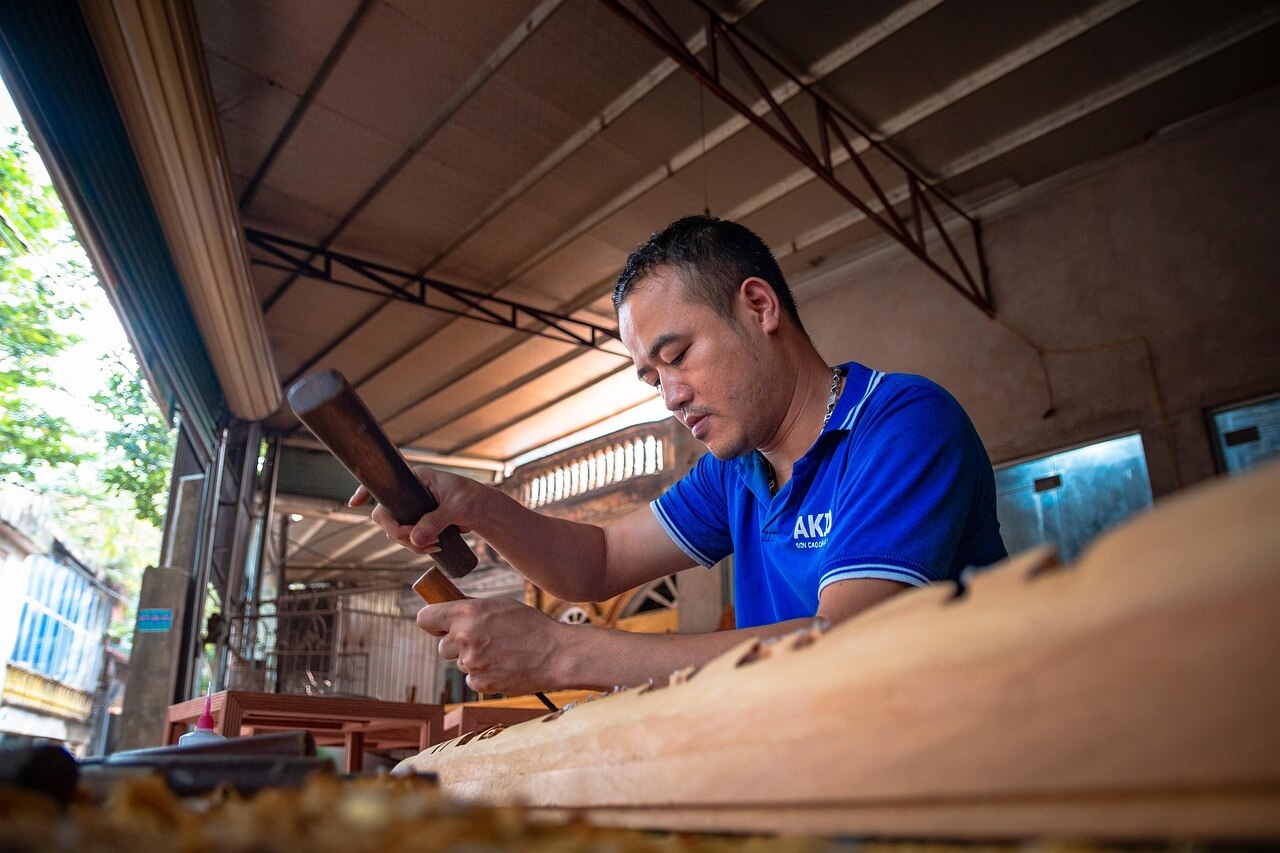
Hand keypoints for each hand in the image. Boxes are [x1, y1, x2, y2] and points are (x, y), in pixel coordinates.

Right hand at [348, 466, 492, 554]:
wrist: (485, 512)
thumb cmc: (473, 500)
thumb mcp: (456, 508)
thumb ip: (437, 521)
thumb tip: (414, 539)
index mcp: (415, 479)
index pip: (385, 482)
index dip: (365, 491)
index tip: (354, 503)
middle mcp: (409, 493)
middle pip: (385, 515)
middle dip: (397, 532)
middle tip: (417, 540)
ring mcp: (412, 509)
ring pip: (396, 530)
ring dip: (409, 543)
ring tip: (435, 545)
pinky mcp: (419, 523)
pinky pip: (407, 538)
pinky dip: (415, 546)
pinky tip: (432, 548)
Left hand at [418, 598, 571, 694]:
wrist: (556, 654)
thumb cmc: (531, 625)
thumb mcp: (500, 605)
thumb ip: (472, 610)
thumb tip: (450, 613)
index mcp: (467, 613)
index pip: (425, 619)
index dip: (433, 622)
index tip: (439, 626)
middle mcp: (465, 637)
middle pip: (442, 647)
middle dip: (457, 645)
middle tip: (482, 640)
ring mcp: (472, 663)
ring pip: (460, 664)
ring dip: (473, 660)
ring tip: (500, 653)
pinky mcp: (481, 684)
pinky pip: (472, 680)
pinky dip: (484, 675)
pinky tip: (503, 666)